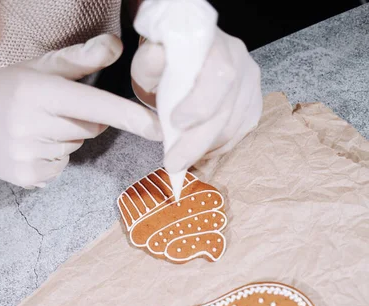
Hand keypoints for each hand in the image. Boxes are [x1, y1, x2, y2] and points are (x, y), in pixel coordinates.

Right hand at [0, 34, 161, 186]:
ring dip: (65, 139)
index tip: (156, 129)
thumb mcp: (38, 69)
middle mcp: (31, 123)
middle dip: (80, 119)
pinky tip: (31, 147)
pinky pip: (61, 168)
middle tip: (49, 111)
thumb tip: (116, 46)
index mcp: (37, 91)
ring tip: (35, 128)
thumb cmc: (8, 93)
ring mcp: (28, 153)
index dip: (127, 116)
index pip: (93, 104)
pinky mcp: (27, 176)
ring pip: (75, 148)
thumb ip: (79, 60)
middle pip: (90, 128)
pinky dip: (53, 159)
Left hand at [131, 29, 261, 170]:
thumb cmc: (167, 65)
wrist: (186, 63)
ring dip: (205, 149)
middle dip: (197, 142)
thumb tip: (156, 58)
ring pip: (233, 128)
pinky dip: (216, 149)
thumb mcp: (150, 61)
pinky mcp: (253, 105)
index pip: (220, 75)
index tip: (176, 123)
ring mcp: (251, 85)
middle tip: (173, 163)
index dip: (201, 104)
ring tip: (180, 158)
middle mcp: (240, 61)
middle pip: (226, 110)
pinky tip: (198, 153)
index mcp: (214, 44)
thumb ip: (150, 63)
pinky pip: (238, 136)